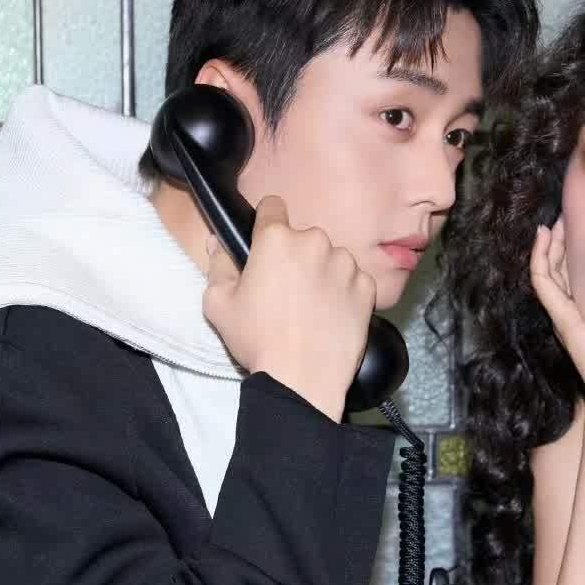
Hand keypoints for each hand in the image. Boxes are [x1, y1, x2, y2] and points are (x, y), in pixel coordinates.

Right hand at [201, 194, 374, 420]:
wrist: (302, 378)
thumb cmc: (256, 339)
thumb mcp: (218, 302)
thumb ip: (218, 264)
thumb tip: (217, 241)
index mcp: (277, 238)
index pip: (272, 206)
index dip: (267, 223)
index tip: (266, 243)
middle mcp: (315, 242)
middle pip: (304, 238)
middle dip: (296, 256)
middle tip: (286, 291)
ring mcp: (345, 264)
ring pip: (331, 258)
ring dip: (322, 273)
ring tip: (311, 308)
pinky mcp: (367, 288)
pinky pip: (354, 280)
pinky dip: (345, 293)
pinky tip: (330, 316)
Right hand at [528, 220, 584, 428]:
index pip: (581, 277)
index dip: (580, 251)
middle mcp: (576, 315)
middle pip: (562, 269)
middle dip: (563, 241)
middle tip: (568, 213)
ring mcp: (567, 316)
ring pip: (548, 270)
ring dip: (549, 243)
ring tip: (554, 218)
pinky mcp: (562, 318)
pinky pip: (542, 281)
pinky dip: (538, 257)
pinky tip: (542, 236)